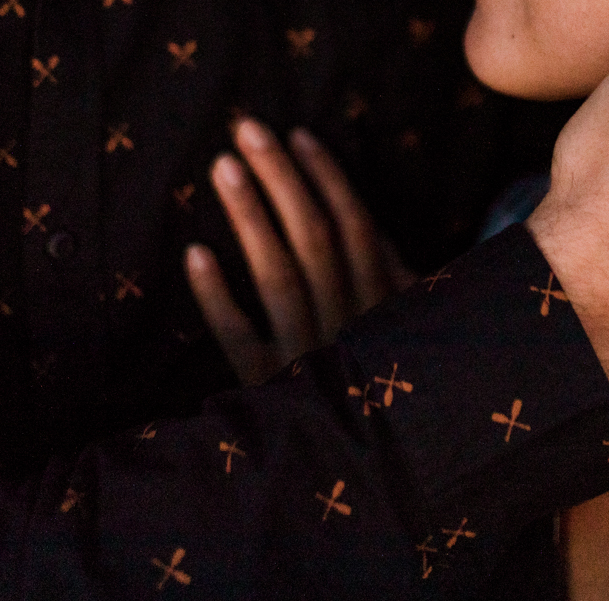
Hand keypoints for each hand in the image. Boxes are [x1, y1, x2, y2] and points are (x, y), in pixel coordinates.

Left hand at [185, 119, 415, 384]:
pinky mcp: (270, 390)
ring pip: (278, 277)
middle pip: (313, 238)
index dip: (326, 178)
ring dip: (250, 218)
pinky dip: (217, 298)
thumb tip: (377, 229)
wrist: (375, 482)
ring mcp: (310, 358)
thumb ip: (399, 283)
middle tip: (245, 128)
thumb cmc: (395, 392)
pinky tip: (195, 254)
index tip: (296, 134)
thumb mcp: (413, 334)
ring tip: (222, 167)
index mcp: (389, 306)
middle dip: (280, 177)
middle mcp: (352, 326)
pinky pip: (239, 339)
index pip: (356, 227)